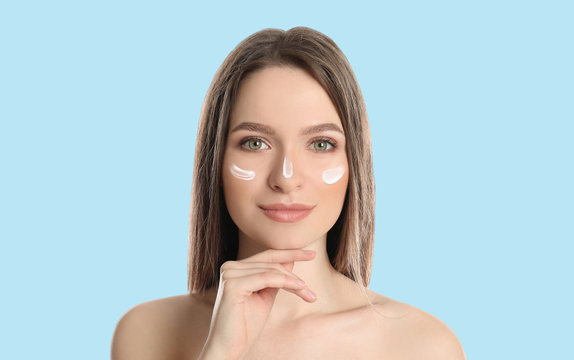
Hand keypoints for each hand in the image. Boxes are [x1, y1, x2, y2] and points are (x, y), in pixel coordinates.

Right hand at [198, 249, 316, 359]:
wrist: (228, 349)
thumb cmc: (245, 326)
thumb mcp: (265, 297)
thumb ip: (275, 279)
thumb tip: (290, 260)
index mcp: (236, 268)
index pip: (267, 256)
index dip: (290, 253)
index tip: (312, 254)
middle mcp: (230, 267)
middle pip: (271, 263)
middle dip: (295, 275)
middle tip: (312, 292)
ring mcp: (230, 274)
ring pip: (271, 270)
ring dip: (294, 282)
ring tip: (309, 295)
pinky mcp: (232, 285)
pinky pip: (266, 278)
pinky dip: (285, 282)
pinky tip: (300, 288)